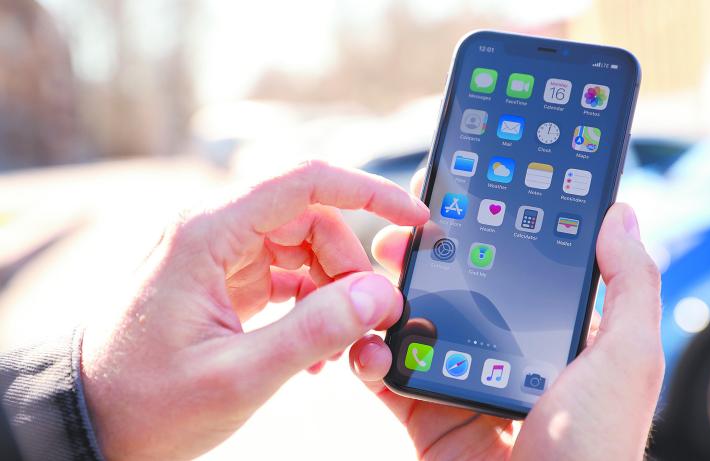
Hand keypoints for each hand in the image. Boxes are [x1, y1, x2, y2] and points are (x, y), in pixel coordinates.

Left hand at [80, 161, 429, 459]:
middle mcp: (214, 231)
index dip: (369, 192)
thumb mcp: (238, 376)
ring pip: (302, 246)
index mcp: (210, 234)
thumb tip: (376, 295)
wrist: (93, 420)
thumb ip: (313, 331)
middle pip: (311, 218)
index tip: (413, 218)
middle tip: (370, 318)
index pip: (306, 182)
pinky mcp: (222, 280)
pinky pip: (285, 273)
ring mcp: (218, 255)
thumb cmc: (148, 400)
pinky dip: (310, 303)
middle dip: (349, 264)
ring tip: (339, 343)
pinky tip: (315, 347)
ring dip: (332, 288)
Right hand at [349, 169, 663, 460]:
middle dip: (422, 260)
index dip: (484, 231)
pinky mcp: (429, 418)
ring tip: (369, 286)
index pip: (516, 268)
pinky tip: (365, 348)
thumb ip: (629, 285)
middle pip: (455, 292)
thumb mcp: (626, 360)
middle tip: (396, 239)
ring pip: (414, 329)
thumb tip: (620, 213)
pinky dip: (368, 359)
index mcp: (555, 337)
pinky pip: (390, 379)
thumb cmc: (595, 449)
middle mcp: (507, 355)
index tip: (454, 197)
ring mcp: (464, 384)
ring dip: (385, 303)